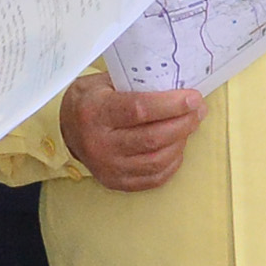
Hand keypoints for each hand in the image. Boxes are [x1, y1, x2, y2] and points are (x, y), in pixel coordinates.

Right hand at [60, 69, 204, 191]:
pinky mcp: (115, 182)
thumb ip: (136, 83)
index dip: (171, 105)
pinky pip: (153, 178)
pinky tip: (177, 147)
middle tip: (198, 110)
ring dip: (181, 142)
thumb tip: (177, 83)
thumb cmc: (92, 100)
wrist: (67, 129)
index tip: (193, 97)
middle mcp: (99, 143)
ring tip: (189, 126)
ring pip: (156, 160)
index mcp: (95, 112)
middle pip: (152, 138)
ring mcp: (107, 167)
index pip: (139, 110)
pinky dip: (172, 163)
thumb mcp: (104, 82)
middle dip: (183, 123)